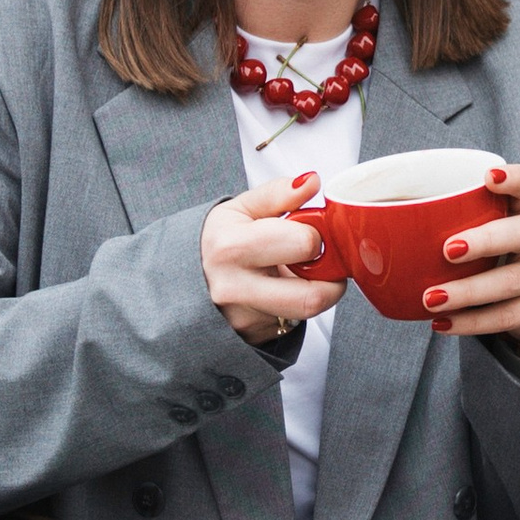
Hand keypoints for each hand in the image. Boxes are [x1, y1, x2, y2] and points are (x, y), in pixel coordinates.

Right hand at [201, 165, 346, 346]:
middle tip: (319, 261)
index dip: (316, 237)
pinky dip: (296, 307)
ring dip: (317, 292)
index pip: (303, 244)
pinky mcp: (252, 336)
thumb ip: (279, 193)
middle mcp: (233, 288)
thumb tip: (311, 182)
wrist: (190, 279)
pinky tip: (282, 292)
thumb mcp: (242, 208)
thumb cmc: (221, 240)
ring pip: (306, 313)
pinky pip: (293, 324)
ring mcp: (242, 318)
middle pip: (312, 296)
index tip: (309, 234)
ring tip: (301, 274)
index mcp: (231, 247)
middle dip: (329, 276)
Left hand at [420, 161, 519, 348]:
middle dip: (486, 240)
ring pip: (511, 281)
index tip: (489, 177)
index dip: (515, 178)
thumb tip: (371, 229)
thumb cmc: (499, 251)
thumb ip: (449, 219)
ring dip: (468, 291)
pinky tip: (442, 323)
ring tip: (431, 298)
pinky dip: (472, 322)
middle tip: (448, 249)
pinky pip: (506, 317)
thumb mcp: (490, 227)